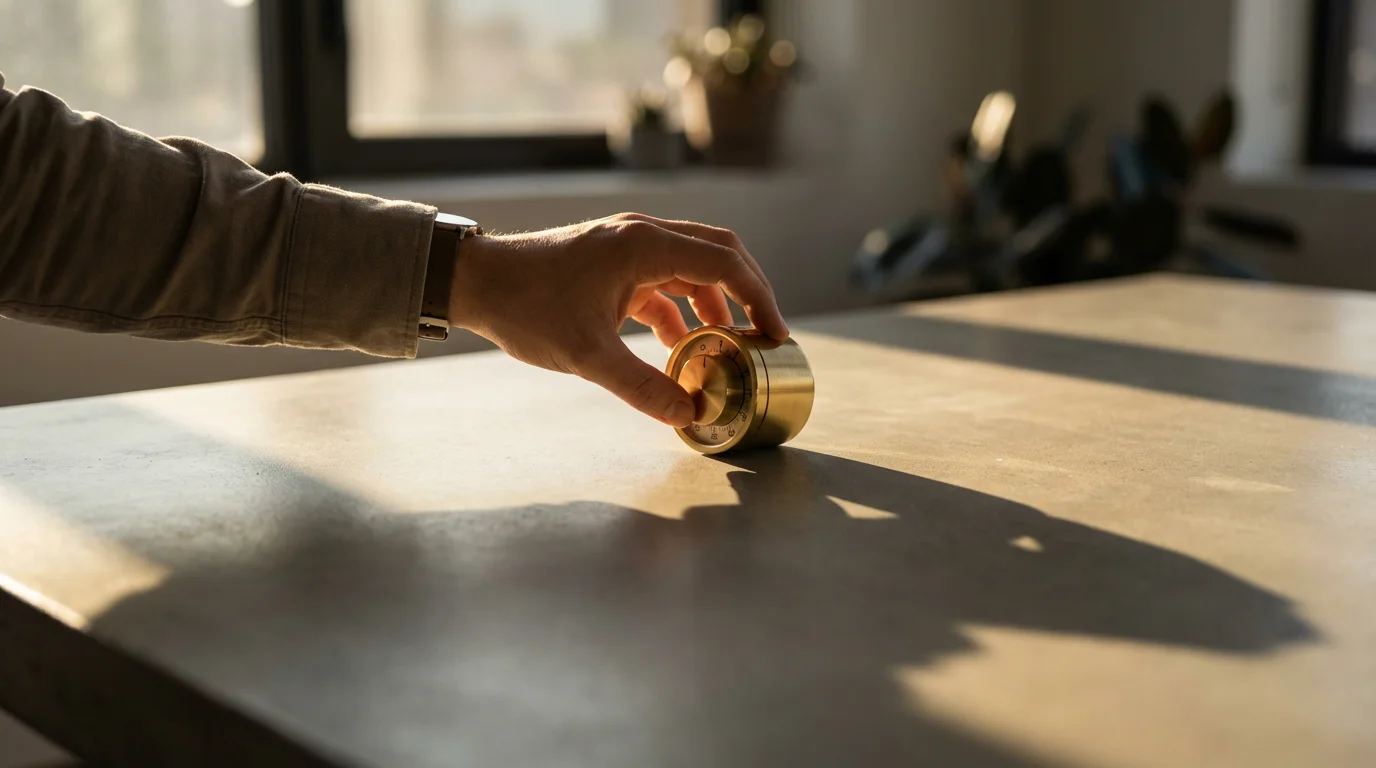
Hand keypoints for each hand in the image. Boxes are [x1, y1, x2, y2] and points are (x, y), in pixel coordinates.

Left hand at [448, 213, 787, 427]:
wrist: (476, 282)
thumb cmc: (527, 307)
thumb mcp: (587, 355)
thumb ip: (641, 386)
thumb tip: (687, 414)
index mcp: (644, 245)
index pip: (725, 262)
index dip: (760, 297)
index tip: (776, 334)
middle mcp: (642, 236)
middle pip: (719, 254)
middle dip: (747, 294)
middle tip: (765, 336)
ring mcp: (627, 247)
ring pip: (691, 269)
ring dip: (713, 306)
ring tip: (725, 350)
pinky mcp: (612, 263)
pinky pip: (663, 283)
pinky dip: (679, 312)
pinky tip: (679, 349)